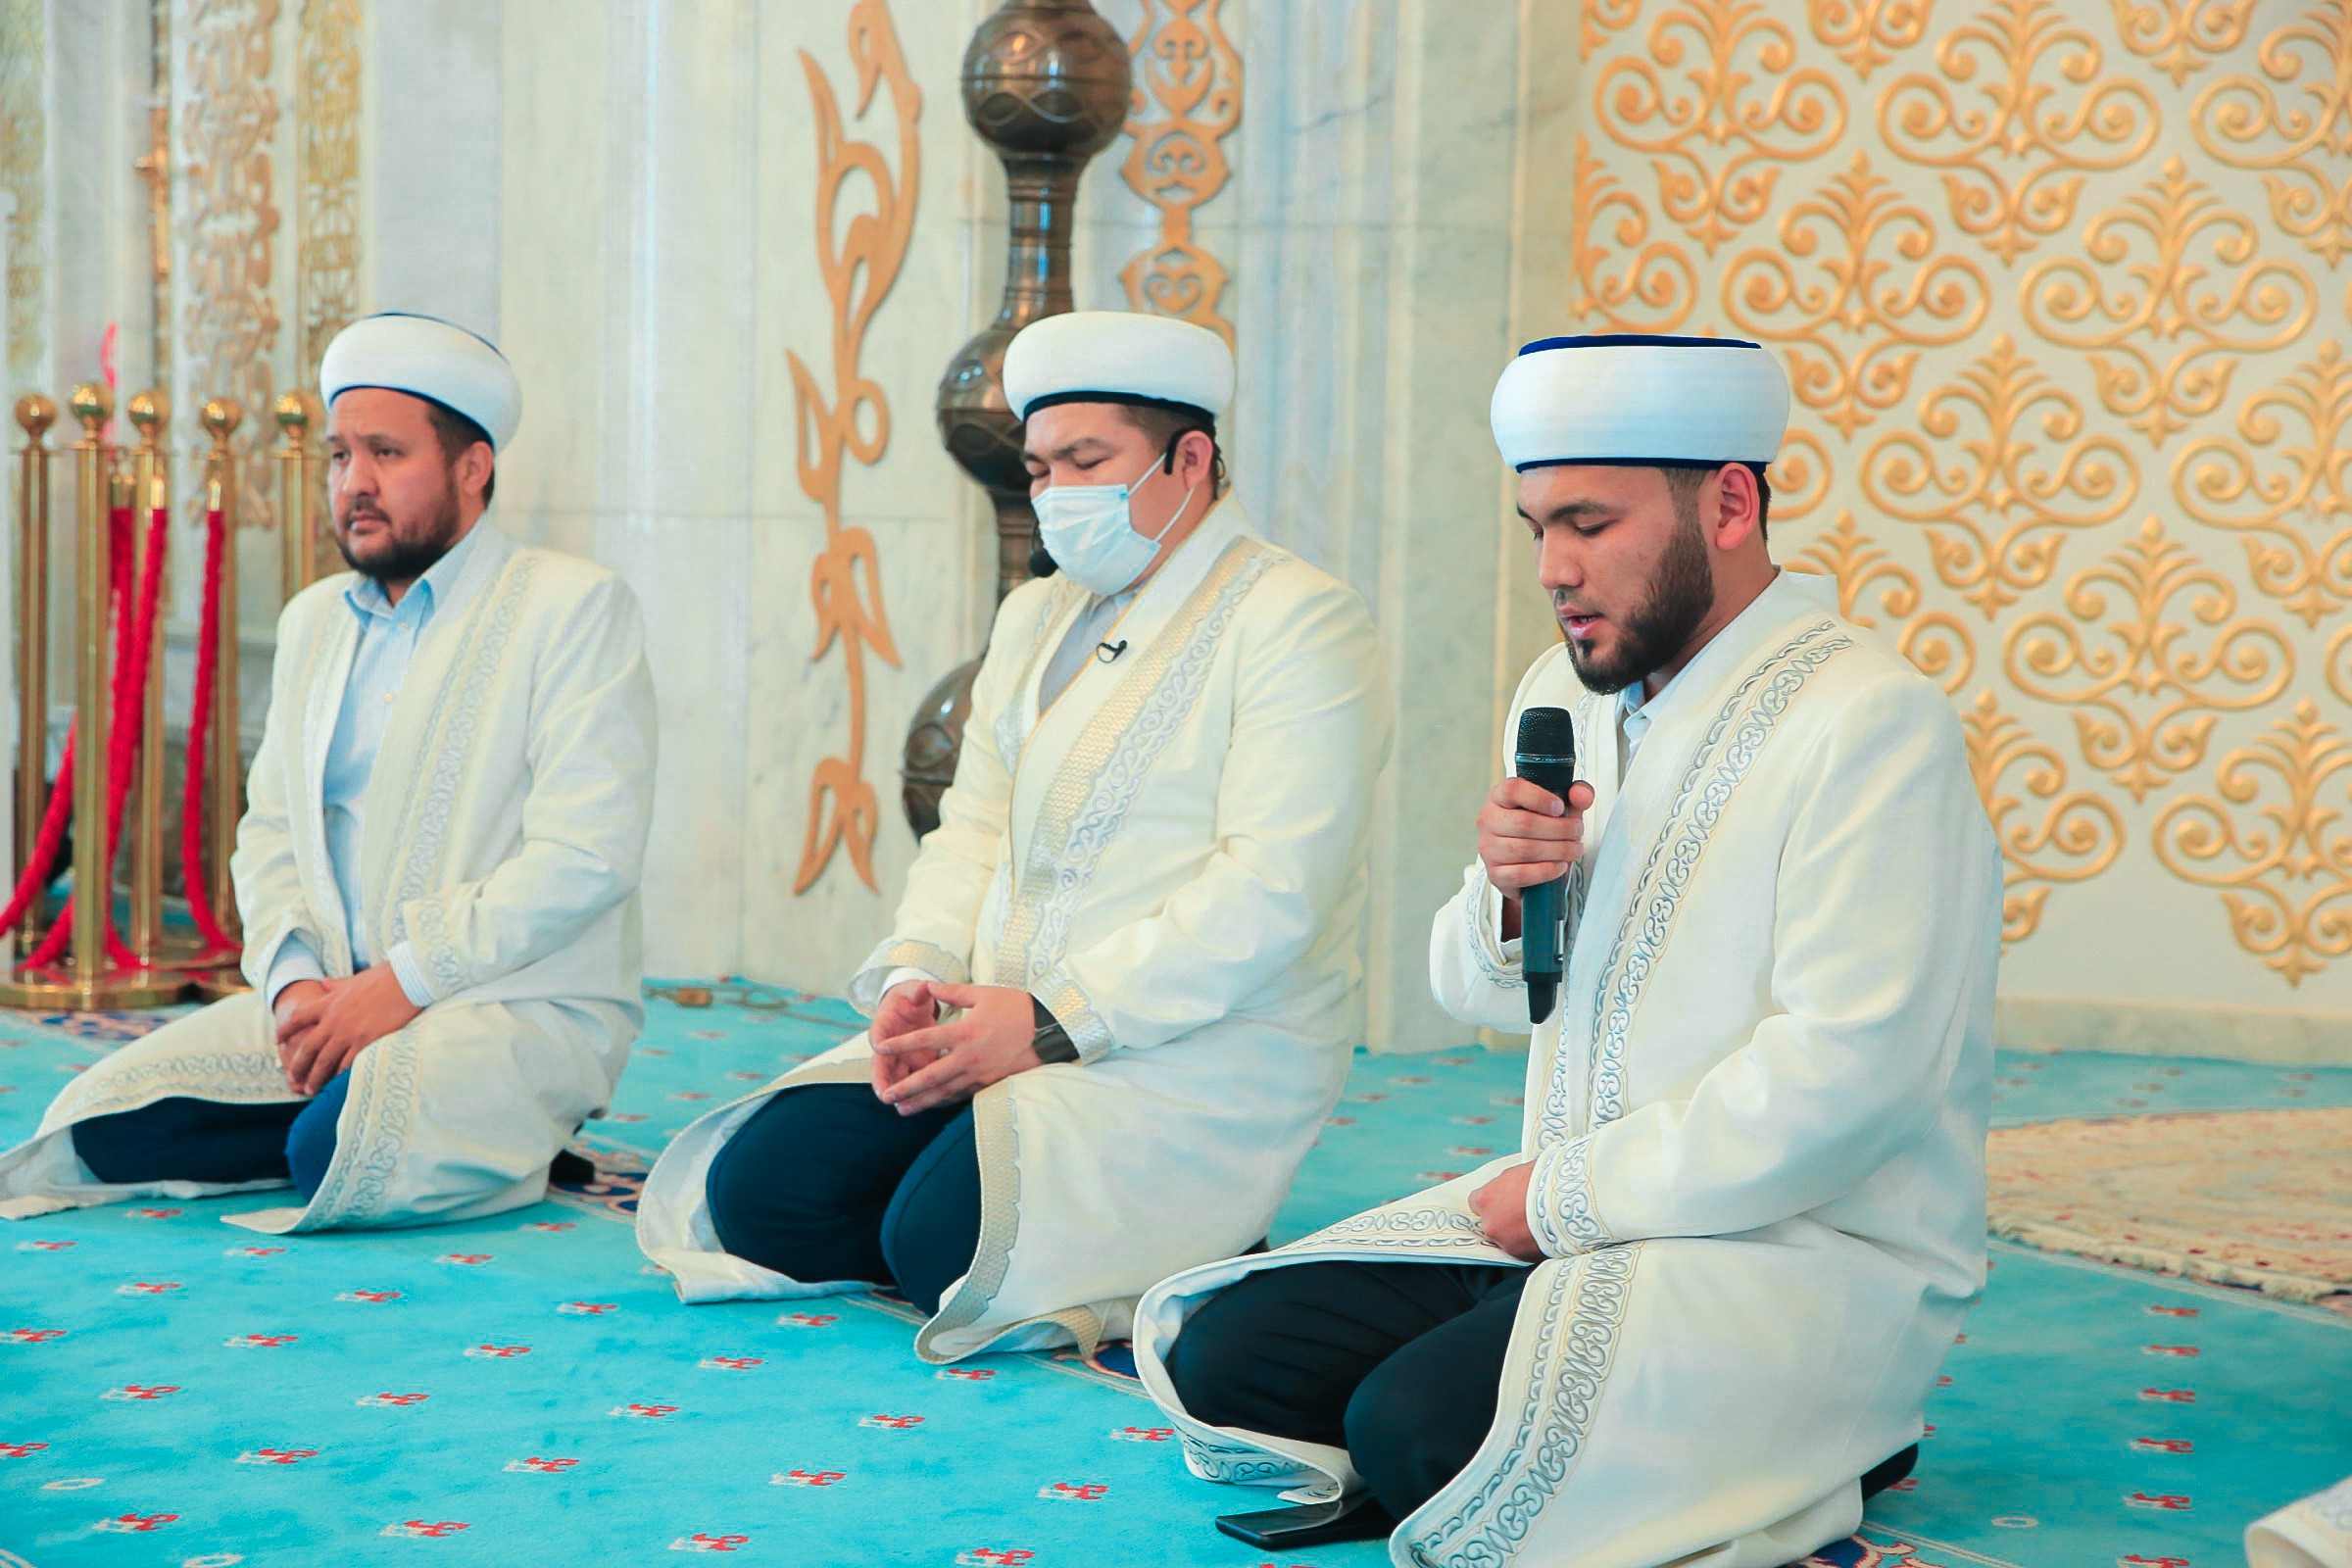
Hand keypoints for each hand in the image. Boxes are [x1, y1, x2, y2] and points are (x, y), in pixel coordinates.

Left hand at [275, 967, 421, 1095]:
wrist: (405, 980)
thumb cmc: (383, 978)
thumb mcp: (352, 980)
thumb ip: (335, 985)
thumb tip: (322, 984)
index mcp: (329, 1003)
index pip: (299, 1019)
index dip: (286, 1030)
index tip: (278, 1041)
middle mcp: (333, 1020)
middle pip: (308, 1047)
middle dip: (297, 1065)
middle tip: (292, 1079)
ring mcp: (349, 1033)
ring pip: (324, 1061)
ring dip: (316, 1077)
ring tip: (311, 1089)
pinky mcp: (366, 1041)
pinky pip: (347, 1064)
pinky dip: (339, 1075)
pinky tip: (336, 1084)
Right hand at [868, 979, 941, 1095]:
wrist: (913, 1008)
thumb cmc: (910, 998)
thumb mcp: (913, 991)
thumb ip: (918, 992)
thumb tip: (923, 988)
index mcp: (885, 1025)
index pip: (878, 1033)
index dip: (879, 1040)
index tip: (879, 1047)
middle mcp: (889, 1046)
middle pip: (881, 1066)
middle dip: (882, 1081)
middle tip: (885, 1095)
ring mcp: (900, 1058)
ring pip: (896, 1079)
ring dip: (899, 1093)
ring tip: (903, 1107)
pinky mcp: (914, 1065)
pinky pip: (914, 1080)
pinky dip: (918, 1092)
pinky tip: (926, 1103)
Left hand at [870, 982, 1043, 1116]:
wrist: (1050, 1030)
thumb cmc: (1018, 1008)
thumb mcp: (984, 994)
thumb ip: (953, 991)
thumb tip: (931, 986)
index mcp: (964, 1032)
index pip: (925, 1040)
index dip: (901, 1044)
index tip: (881, 1049)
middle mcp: (969, 1057)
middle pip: (930, 1076)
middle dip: (907, 1088)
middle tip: (886, 1096)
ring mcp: (980, 1073)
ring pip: (946, 1092)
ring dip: (923, 1102)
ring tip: (903, 1109)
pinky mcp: (991, 1083)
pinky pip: (964, 1094)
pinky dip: (946, 1101)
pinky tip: (934, 1105)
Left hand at [1468, 1161, 1541, 1261]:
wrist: (1565, 1199)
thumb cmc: (1541, 1179)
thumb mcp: (1517, 1174)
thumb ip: (1506, 1185)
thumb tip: (1509, 1188)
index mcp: (1485, 1199)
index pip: (1475, 1203)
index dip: (1490, 1202)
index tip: (1501, 1201)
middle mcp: (1490, 1224)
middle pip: (1491, 1224)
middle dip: (1503, 1220)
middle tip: (1523, 1214)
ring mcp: (1505, 1242)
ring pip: (1507, 1240)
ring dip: (1518, 1235)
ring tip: (1539, 1226)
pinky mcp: (1523, 1256)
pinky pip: (1524, 1251)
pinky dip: (1532, 1245)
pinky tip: (1546, 1235)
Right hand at [1477, 777, 1595, 932]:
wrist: (1527, 862)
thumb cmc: (1541, 829)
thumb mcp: (1560, 807)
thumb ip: (1576, 795)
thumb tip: (1581, 794)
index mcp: (1500, 797)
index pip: (1512, 790)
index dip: (1539, 798)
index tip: (1560, 807)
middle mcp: (1489, 821)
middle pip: (1524, 823)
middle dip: (1559, 829)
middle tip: (1577, 832)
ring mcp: (1489, 849)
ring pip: (1524, 850)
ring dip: (1557, 850)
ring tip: (1573, 849)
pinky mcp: (1495, 874)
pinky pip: (1521, 874)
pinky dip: (1546, 871)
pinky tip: (1559, 866)